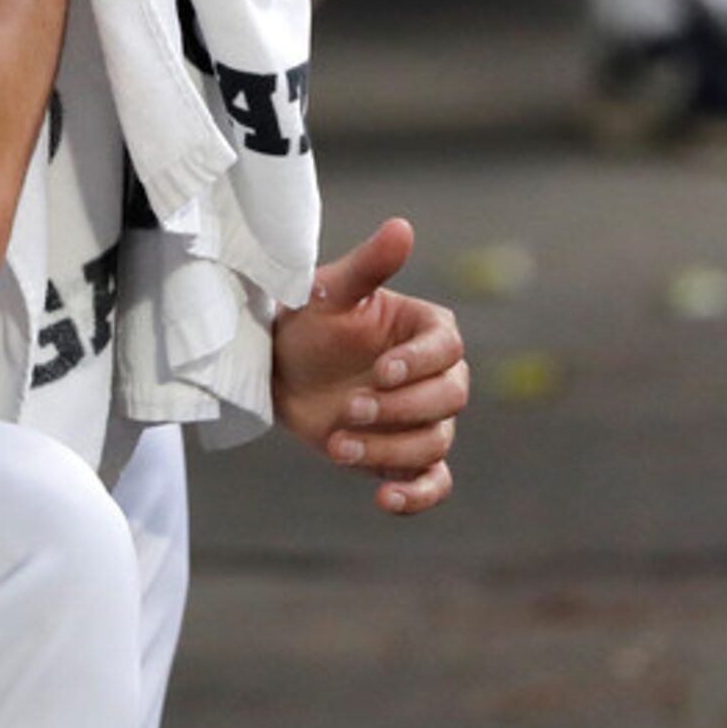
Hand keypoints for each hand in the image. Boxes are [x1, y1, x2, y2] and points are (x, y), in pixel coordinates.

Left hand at [271, 218, 465, 515]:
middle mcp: (435, 375)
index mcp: (427, 330)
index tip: (381, 371)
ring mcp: (422, 419)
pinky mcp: (405, 456)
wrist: (277, 371)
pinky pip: (433, 483)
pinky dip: (418, 497)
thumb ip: (368, 266)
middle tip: (349, 409)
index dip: (419, 365)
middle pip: (449, 400)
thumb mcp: (330, 292)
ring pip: (434, 443)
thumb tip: (402, 227)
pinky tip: (385, 501)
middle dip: (400, 410)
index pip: (447, 349)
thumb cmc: (307, 321)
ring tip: (337, 445)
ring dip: (389, 451)